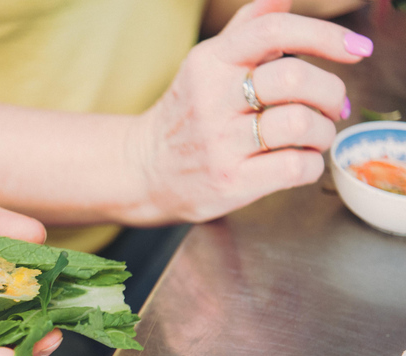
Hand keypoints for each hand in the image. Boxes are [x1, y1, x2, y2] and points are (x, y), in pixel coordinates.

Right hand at [131, 0, 370, 223]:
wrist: (144, 170)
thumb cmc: (184, 118)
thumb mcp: (204, 67)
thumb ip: (246, 31)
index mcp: (209, 63)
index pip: (273, 31)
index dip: (325, 36)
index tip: (355, 49)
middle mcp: (212, 100)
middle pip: (296, 79)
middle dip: (331, 91)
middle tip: (331, 104)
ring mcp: (220, 144)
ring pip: (300, 125)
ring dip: (323, 131)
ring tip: (313, 136)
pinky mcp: (230, 181)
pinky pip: (296, 167)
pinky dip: (312, 163)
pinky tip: (299, 160)